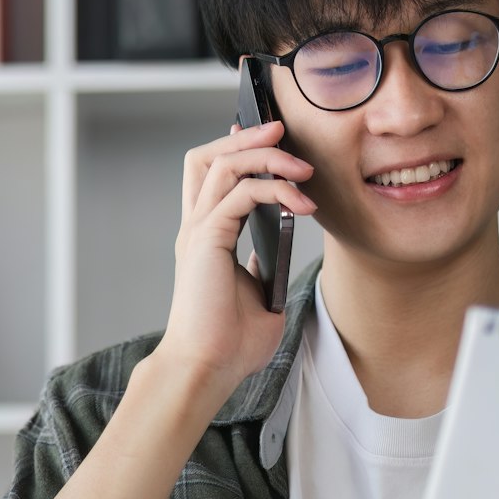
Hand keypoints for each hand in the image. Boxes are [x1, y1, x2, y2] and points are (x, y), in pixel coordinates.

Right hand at [152, 120, 316, 405]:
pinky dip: (273, 188)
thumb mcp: (258, 293)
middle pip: (208, 156)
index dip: (235, 147)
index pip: (209, 174)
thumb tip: (280, 245)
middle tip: (282, 129)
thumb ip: (263, 265)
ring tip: (302, 166)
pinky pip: (239, 193)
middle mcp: (196, 227)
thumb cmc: (230, 343)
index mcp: (205, 237)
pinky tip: (300, 203)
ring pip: (222, 164)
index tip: (269, 135)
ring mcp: (198, 231)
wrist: (207, 369)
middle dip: (247, 136)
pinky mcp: (206, 240)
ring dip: (265, 155)